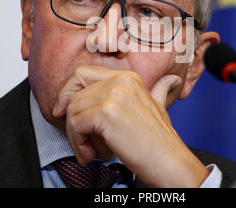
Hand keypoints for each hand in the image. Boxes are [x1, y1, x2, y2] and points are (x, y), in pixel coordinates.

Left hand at [52, 65, 208, 187]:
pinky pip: (75, 125)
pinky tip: (91, 155)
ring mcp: (114, 95)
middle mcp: (121, 81)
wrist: (170, 162)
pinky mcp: (107, 113)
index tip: (64, 111)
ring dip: (75, 137)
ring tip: (89, 152)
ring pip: (73, 111)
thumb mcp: (158, 107)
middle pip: (75, 95)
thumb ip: (159, 90)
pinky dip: (78, 144)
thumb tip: (171, 80)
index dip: (68, 92)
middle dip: (71, 121)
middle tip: (80, 141)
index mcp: (128, 77)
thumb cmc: (161, 140)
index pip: (82, 74)